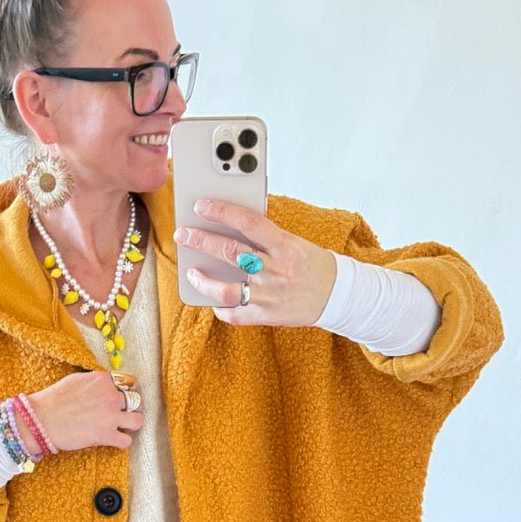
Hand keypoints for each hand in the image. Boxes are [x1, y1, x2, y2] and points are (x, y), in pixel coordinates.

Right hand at [29, 370, 144, 451]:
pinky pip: (127, 441)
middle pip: (137, 400)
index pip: (130, 381)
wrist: (41, 420)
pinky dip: (122, 442)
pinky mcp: (106, 435)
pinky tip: (114, 440)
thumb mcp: (76, 379)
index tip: (124, 396)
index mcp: (103, 380)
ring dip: (133, 424)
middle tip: (125, 412)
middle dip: (133, 407)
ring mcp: (110, 416)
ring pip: (138, 420)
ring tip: (124, 426)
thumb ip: (95, 381)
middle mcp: (111, 396)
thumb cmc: (53, 400)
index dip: (129, 389)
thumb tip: (104, 384)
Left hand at [173, 198, 336, 326]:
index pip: (248, 223)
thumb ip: (264, 237)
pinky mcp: (267, 315)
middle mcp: (275, 269)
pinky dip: (221, 309)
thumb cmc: (310, 263)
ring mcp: (270, 294)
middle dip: (201, 241)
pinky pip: (236, 315)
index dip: (222, 211)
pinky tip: (213, 302)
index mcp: (284, 245)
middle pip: (230, 252)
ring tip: (191, 273)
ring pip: (226, 289)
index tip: (201, 205)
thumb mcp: (292, 242)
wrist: (337, 294)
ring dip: (203, 281)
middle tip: (183, 234)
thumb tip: (230, 225)